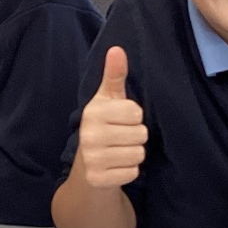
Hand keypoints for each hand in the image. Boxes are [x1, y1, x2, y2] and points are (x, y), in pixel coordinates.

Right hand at [74, 46, 146, 189]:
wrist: (87, 167)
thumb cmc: (103, 126)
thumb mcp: (108, 100)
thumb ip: (114, 75)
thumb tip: (117, 49)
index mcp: (93, 112)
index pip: (136, 112)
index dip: (134, 117)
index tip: (121, 121)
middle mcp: (89, 135)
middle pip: (140, 134)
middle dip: (136, 137)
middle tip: (121, 138)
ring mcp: (92, 158)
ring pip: (138, 154)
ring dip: (134, 154)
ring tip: (119, 151)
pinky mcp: (98, 179)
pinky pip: (132, 172)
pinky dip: (129, 171)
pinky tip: (117, 166)